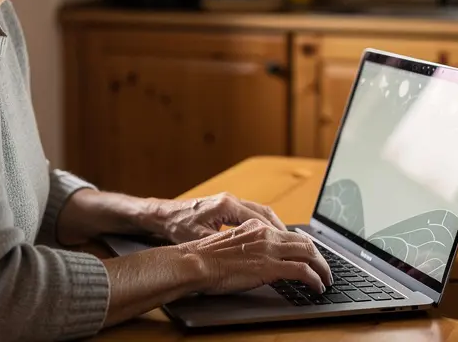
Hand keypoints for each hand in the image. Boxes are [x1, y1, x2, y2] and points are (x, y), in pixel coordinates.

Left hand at [144, 192, 286, 243]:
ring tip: (286, 243)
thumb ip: (223, 246)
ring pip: (260, 212)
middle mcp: (231, 200)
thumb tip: (244, 258)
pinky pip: (252, 214)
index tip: (289, 247)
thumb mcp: (200, 239)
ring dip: (274, 227)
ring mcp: (229, 201)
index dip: (276, 234)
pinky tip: (267, 237)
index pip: (260, 219)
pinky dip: (263, 224)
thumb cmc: (177, 226)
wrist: (162, 215)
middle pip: (265, 213)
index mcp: (226, 206)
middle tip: (295, 246)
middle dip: (281, 230)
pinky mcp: (226, 206)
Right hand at [177, 219, 332, 294]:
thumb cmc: (203, 258)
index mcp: (254, 227)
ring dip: (322, 268)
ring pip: (309, 253)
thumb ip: (245, 245)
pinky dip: (315, 279)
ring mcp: (269, 249)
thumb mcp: (228, 244)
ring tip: (326, 280)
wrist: (195, 262)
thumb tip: (253, 257)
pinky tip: (317, 287)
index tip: (309, 256)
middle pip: (304, 241)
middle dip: (318, 256)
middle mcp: (265, 234)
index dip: (303, 245)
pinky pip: (303, 271)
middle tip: (323, 269)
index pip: (288, 233)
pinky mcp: (270, 266)